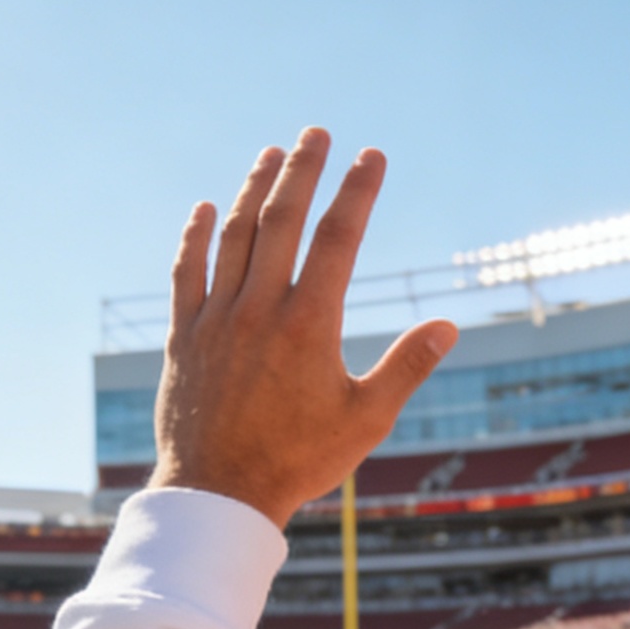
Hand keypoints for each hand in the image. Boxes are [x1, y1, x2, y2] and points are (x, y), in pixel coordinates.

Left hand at [150, 129, 458, 526]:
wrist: (219, 496)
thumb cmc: (298, 461)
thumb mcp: (366, 420)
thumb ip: (406, 368)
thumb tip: (446, 326)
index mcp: (309, 325)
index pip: (339, 238)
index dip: (357, 192)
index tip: (372, 156)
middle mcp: (259, 311)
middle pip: (282, 220)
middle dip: (303, 170)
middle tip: (318, 132)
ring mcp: (215, 320)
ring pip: (233, 237)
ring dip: (252, 189)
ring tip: (271, 154)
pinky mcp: (183, 337)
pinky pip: (186, 273)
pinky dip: (193, 237)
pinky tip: (203, 208)